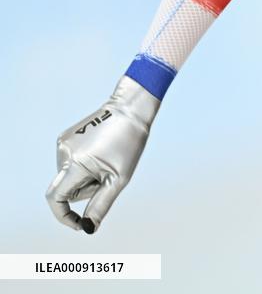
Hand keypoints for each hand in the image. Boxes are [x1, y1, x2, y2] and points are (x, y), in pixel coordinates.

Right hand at [46, 76, 159, 233]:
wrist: (129, 110)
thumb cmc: (128, 144)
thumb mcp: (119, 178)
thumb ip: (101, 204)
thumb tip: (88, 227)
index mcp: (75, 164)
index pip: (56, 198)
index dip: (64, 216)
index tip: (78, 223)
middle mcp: (63, 153)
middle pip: (67, 189)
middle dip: (86, 190)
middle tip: (109, 175)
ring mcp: (62, 144)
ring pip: (70, 176)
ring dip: (87, 176)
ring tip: (107, 158)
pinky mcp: (65, 137)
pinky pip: (71, 162)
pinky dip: (84, 165)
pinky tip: (101, 150)